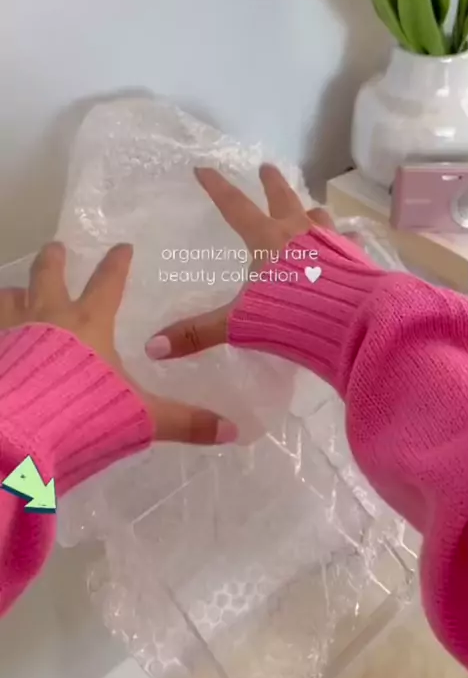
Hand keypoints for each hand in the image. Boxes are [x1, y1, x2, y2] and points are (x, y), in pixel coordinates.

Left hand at [0, 242, 235, 445]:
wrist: (20, 429)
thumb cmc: (86, 409)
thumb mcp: (142, 417)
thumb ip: (184, 422)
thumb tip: (234, 430)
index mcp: (89, 322)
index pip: (108, 283)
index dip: (117, 264)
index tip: (122, 247)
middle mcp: (48, 318)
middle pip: (47, 277)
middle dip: (54, 260)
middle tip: (56, 247)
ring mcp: (13, 334)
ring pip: (9, 301)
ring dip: (14, 294)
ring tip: (15, 292)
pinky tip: (3, 342)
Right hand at [145, 164, 333, 360]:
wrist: (351, 319)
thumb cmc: (289, 314)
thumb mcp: (237, 323)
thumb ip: (198, 333)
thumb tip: (152, 347)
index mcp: (266, 240)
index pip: (234, 207)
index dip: (217, 188)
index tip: (204, 169)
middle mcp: (298, 232)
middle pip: (282, 198)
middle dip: (271, 183)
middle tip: (266, 167)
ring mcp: (330, 242)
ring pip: (318, 215)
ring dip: (309, 208)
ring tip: (309, 205)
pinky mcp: (354, 259)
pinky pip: (348, 242)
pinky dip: (346, 239)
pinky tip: (352, 239)